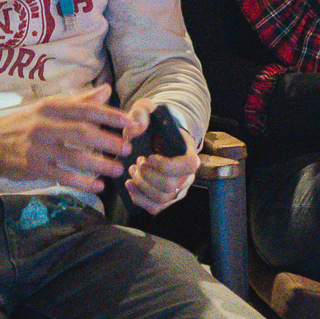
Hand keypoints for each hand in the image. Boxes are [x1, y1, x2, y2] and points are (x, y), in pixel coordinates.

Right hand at [0, 83, 134, 193]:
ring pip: (75, 156)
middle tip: (127, 149)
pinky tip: (98, 186)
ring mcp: (38, 147)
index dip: (111, 116)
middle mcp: (45, 124)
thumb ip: (79, 102)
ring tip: (117, 170)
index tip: (131, 124)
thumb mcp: (48, 107)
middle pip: (83, 133)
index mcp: (52, 107)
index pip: (86, 109)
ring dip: (100, 165)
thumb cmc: (26, 123)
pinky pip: (62, 176)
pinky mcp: (33, 167)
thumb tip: (106, 89)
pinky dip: (82, 183)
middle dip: (109, 142)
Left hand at [122, 97, 198, 213]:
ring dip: (142, 186)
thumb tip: (136, 128)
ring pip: (162, 198)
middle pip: (171, 186)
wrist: (156, 138)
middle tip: (137, 162)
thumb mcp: (146, 110)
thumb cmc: (153, 125)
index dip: (167, 165)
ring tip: (133, 171)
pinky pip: (156, 208)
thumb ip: (140, 113)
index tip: (150, 156)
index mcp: (189, 153)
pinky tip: (130, 185)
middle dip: (148, 176)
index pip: (188, 166)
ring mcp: (177, 189)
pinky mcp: (165, 198)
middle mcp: (187, 175)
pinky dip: (140, 199)